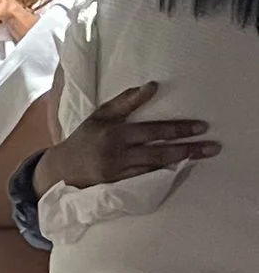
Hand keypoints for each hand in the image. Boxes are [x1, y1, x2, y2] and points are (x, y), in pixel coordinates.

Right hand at [36, 80, 216, 192]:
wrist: (61, 170)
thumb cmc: (83, 138)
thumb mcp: (100, 115)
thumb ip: (125, 101)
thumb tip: (152, 86)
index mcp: (115, 133)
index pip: (152, 130)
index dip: (177, 129)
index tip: (201, 126)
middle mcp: (118, 154)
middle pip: (159, 151)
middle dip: (188, 148)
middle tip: (212, 146)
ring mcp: (119, 172)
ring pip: (156, 167)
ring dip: (182, 161)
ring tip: (203, 155)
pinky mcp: (118, 186)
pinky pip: (146, 179)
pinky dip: (165, 173)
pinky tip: (181, 169)